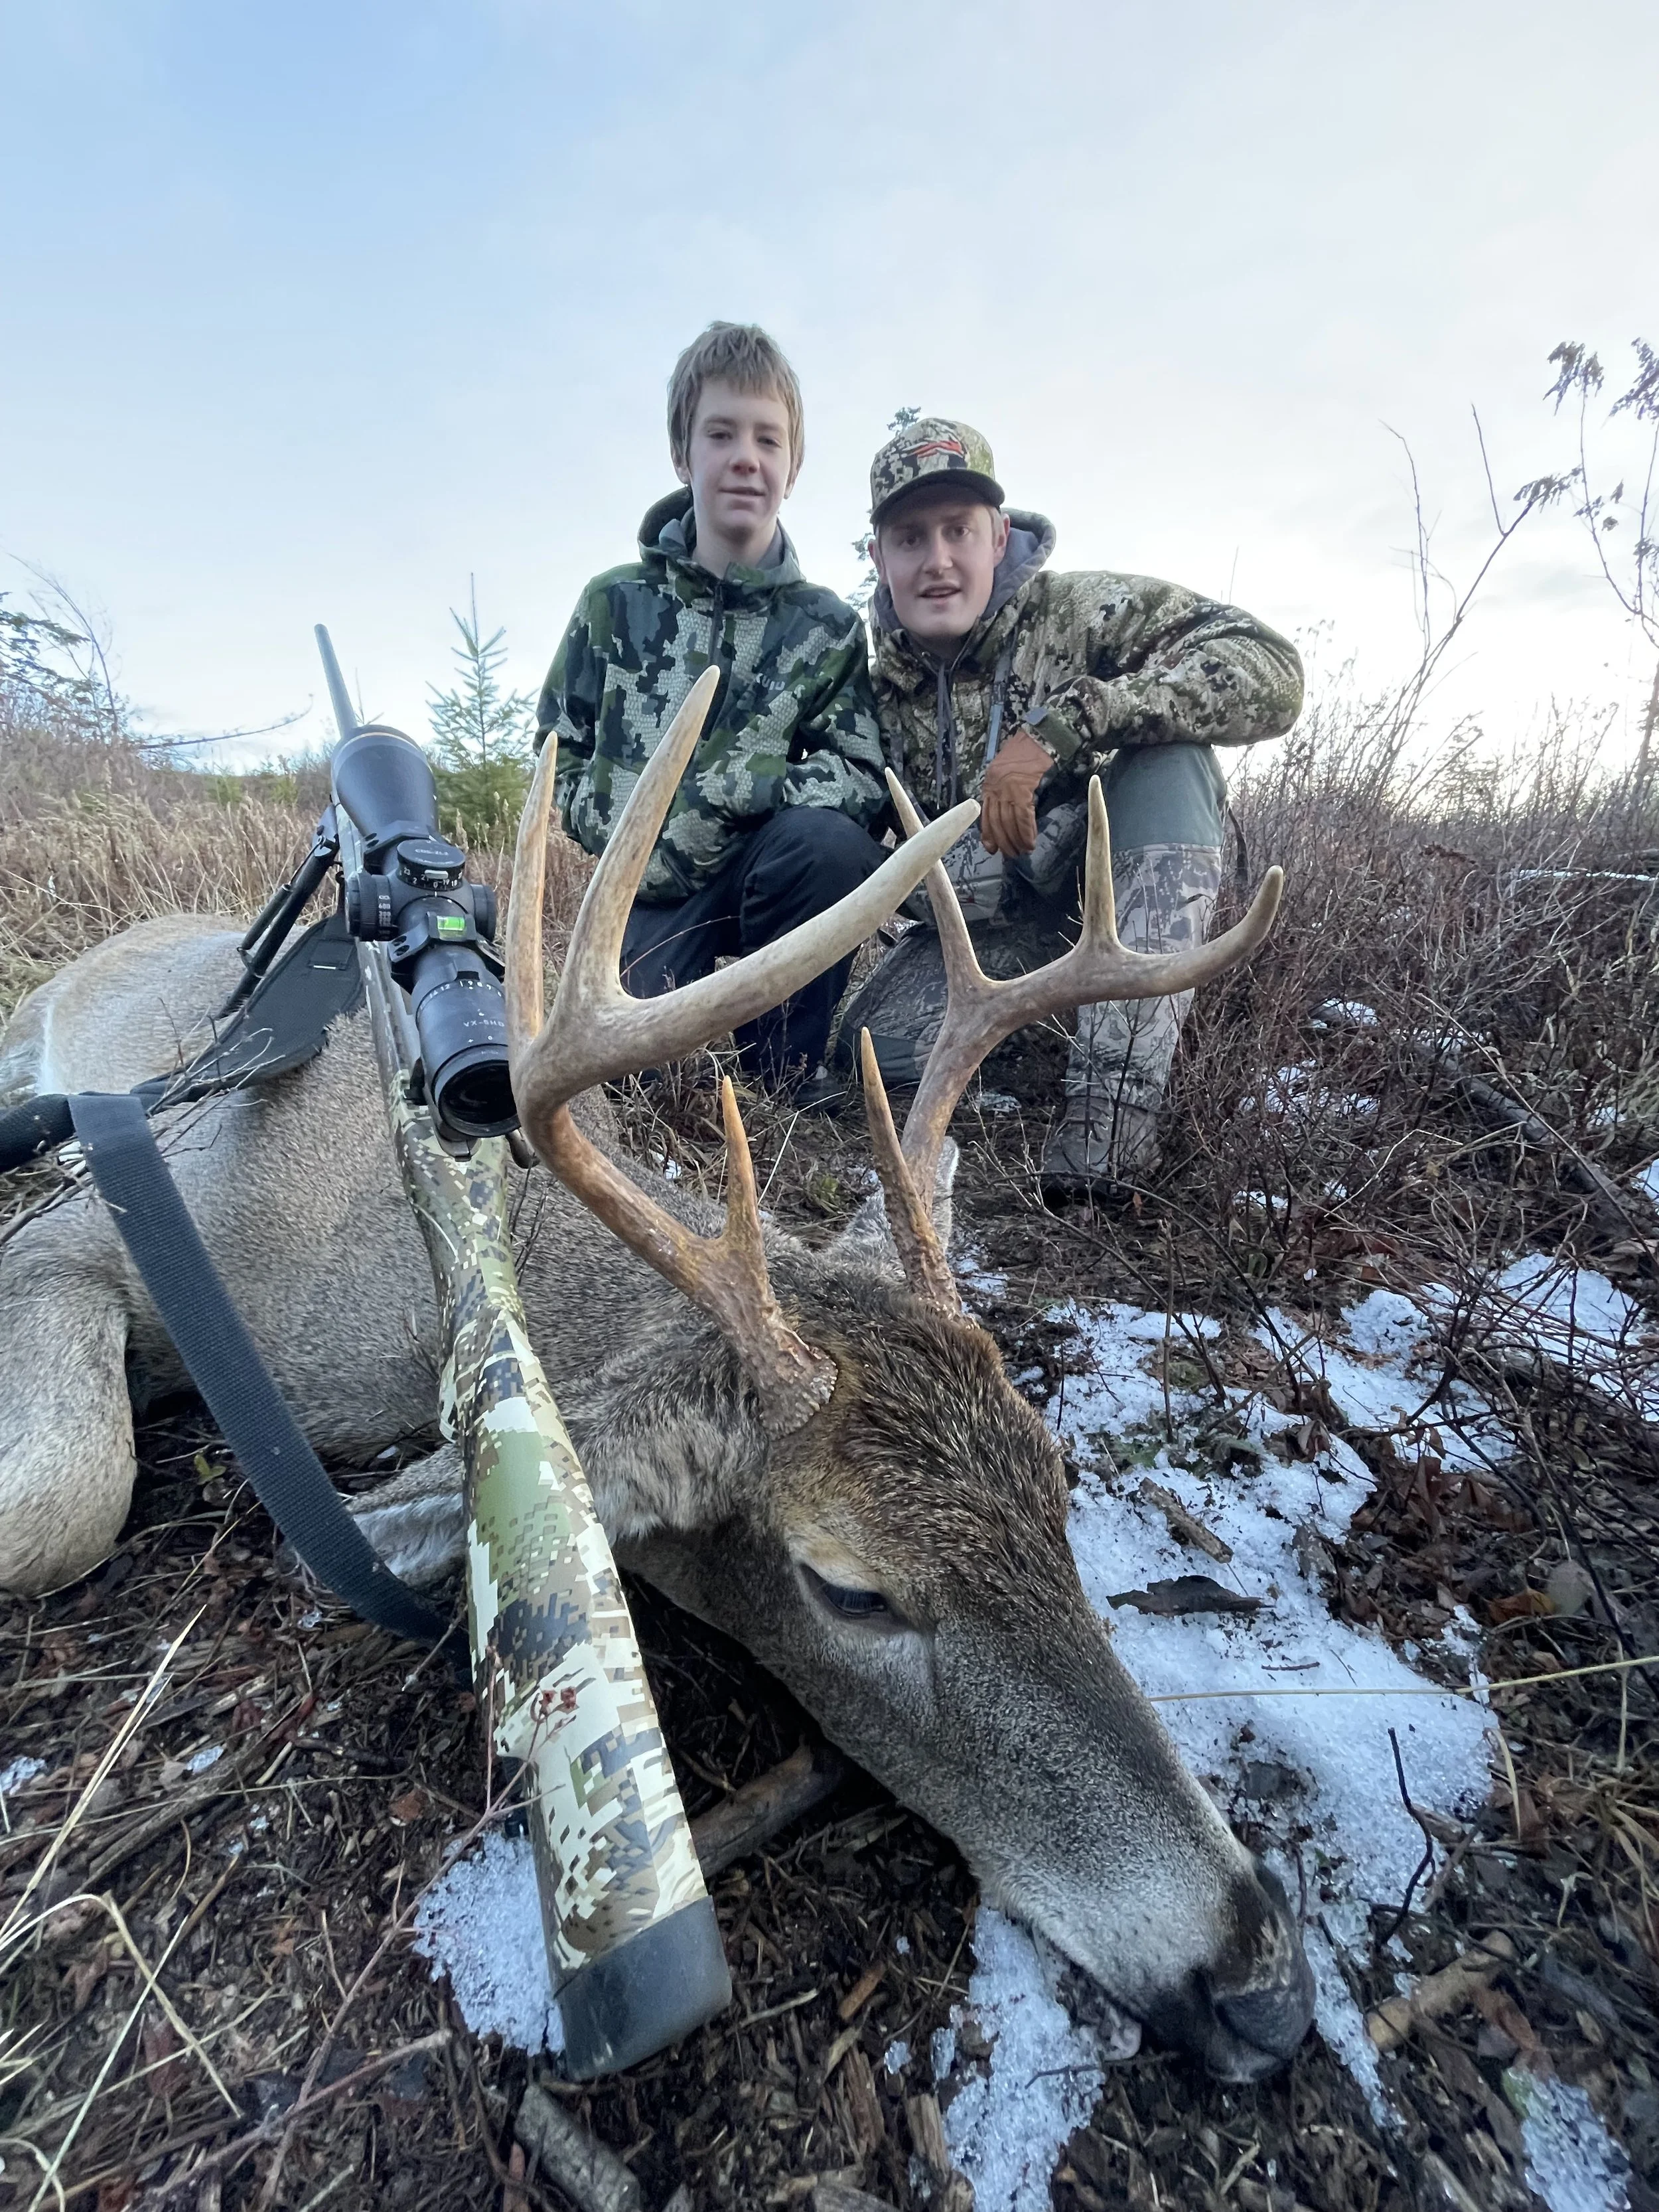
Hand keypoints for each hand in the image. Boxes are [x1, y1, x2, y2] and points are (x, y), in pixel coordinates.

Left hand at [978, 726, 1052, 855]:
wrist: (1040, 736)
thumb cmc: (1027, 753)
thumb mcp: (1008, 771)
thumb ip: (1005, 790)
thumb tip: (1010, 812)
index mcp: (990, 783)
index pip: (986, 814)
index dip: (988, 833)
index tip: (991, 848)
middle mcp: (995, 787)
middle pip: (996, 821)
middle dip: (1003, 841)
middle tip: (1011, 854)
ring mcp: (1008, 788)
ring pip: (1009, 822)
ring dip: (1016, 840)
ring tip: (1023, 850)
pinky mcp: (1022, 789)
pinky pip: (1023, 816)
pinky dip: (1027, 831)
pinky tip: (1031, 841)